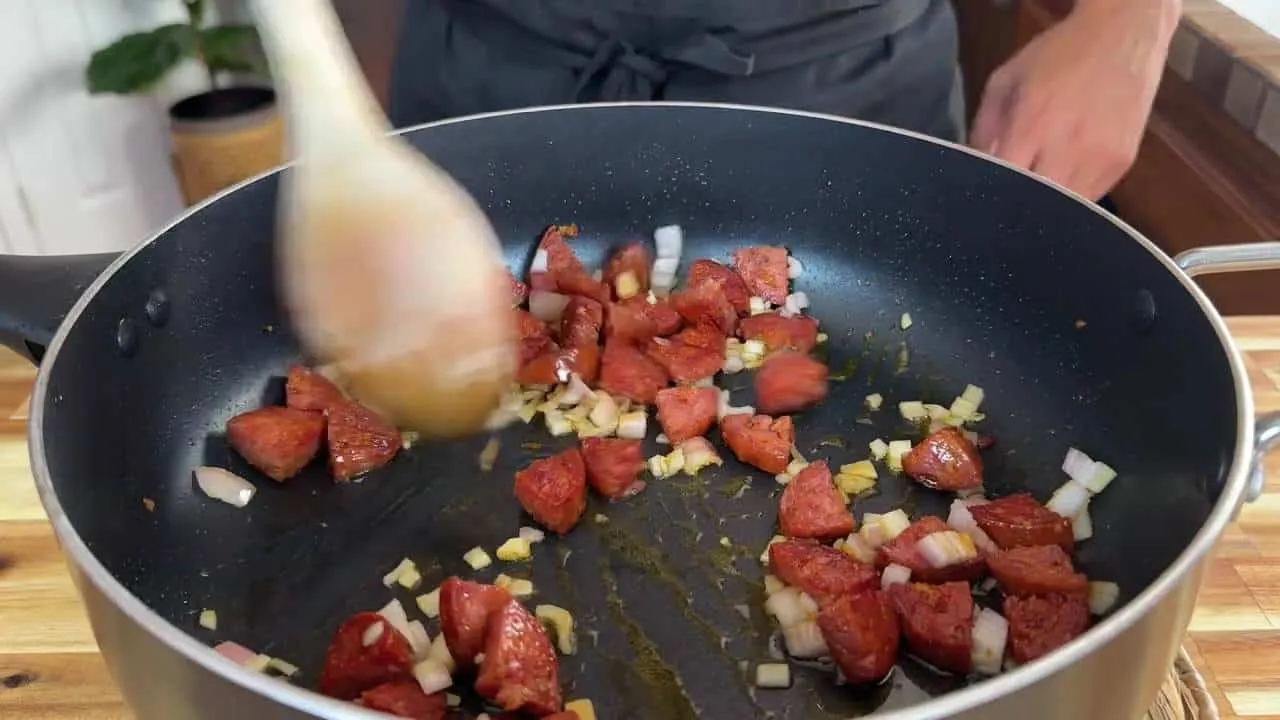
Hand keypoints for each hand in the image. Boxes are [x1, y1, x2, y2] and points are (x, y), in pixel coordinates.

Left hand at [969, 0, 1179, 199]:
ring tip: (1038, 181)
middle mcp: (1070, 147)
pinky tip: (1064, 173)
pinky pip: (1090, 196)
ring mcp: (1101, 159)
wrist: (1124, 34)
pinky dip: (1071, 195)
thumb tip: (976, 169)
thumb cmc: (1058, 54)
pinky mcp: (1122, 164)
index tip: (982, 194)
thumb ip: (984, 128)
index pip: (1005, 182)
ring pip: (1063, 208)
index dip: (990, 193)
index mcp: (1034, 123)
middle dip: (1017, 203)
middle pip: (1034, 204)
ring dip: (1046, 203)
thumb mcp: (1006, 80)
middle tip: (1008, 194)